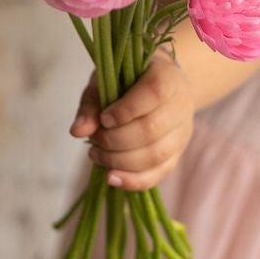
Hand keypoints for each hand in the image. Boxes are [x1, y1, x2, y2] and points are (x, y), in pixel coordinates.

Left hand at [67, 52, 192, 191]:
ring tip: (96, 155)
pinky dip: (132, 181)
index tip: (104, 119)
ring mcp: (181, 134)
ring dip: (119, 161)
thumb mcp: (106, 80)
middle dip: (115, 140)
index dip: (126, 110)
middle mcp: (180, 106)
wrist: (157, 86)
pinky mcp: (176, 155)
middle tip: (94, 139)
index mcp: (167, 78)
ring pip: (155, 156)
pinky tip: (111, 178)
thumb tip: (78, 131)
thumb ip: (92, 103)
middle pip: (151, 130)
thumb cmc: (127, 80)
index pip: (153, 93)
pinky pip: (158, 174)